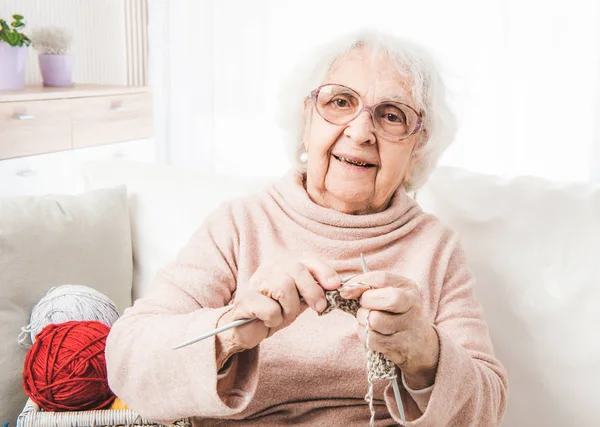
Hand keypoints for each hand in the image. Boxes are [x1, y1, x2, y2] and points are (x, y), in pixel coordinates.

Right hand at [215, 258, 339, 368]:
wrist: (246, 330)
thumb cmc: (274, 312)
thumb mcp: (297, 301)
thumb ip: (312, 291)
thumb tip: (334, 287)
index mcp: (282, 266)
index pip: (306, 261)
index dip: (323, 271)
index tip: (335, 285)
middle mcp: (268, 270)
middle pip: (295, 270)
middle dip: (311, 290)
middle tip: (319, 307)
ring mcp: (255, 283)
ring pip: (283, 288)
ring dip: (290, 308)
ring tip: (284, 316)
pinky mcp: (245, 300)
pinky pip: (270, 309)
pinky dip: (274, 320)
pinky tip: (268, 321)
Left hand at [340, 271, 439, 388]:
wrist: (418, 342)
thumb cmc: (395, 311)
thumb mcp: (389, 291)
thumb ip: (369, 285)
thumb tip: (346, 289)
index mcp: (409, 288)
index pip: (382, 279)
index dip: (360, 283)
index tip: (346, 289)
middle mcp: (412, 307)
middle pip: (387, 300)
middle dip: (367, 301)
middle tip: (365, 305)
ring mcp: (407, 328)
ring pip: (374, 320)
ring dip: (363, 319)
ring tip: (367, 319)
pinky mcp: (398, 347)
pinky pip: (371, 339)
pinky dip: (364, 334)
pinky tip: (370, 331)